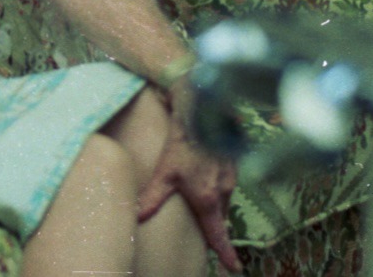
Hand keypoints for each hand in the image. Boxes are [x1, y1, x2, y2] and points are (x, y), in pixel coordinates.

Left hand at [136, 83, 242, 272]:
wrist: (202, 111)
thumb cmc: (182, 142)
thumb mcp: (164, 172)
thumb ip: (152, 197)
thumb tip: (137, 217)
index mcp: (208, 199)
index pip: (217, 234)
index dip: (225, 253)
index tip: (234, 269)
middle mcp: (224, 191)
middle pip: (219, 217)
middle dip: (213, 224)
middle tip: (207, 230)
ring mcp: (231, 176)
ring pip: (222, 199)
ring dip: (213, 202)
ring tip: (200, 196)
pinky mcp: (233, 163)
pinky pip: (225, 183)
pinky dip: (216, 185)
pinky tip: (205, 174)